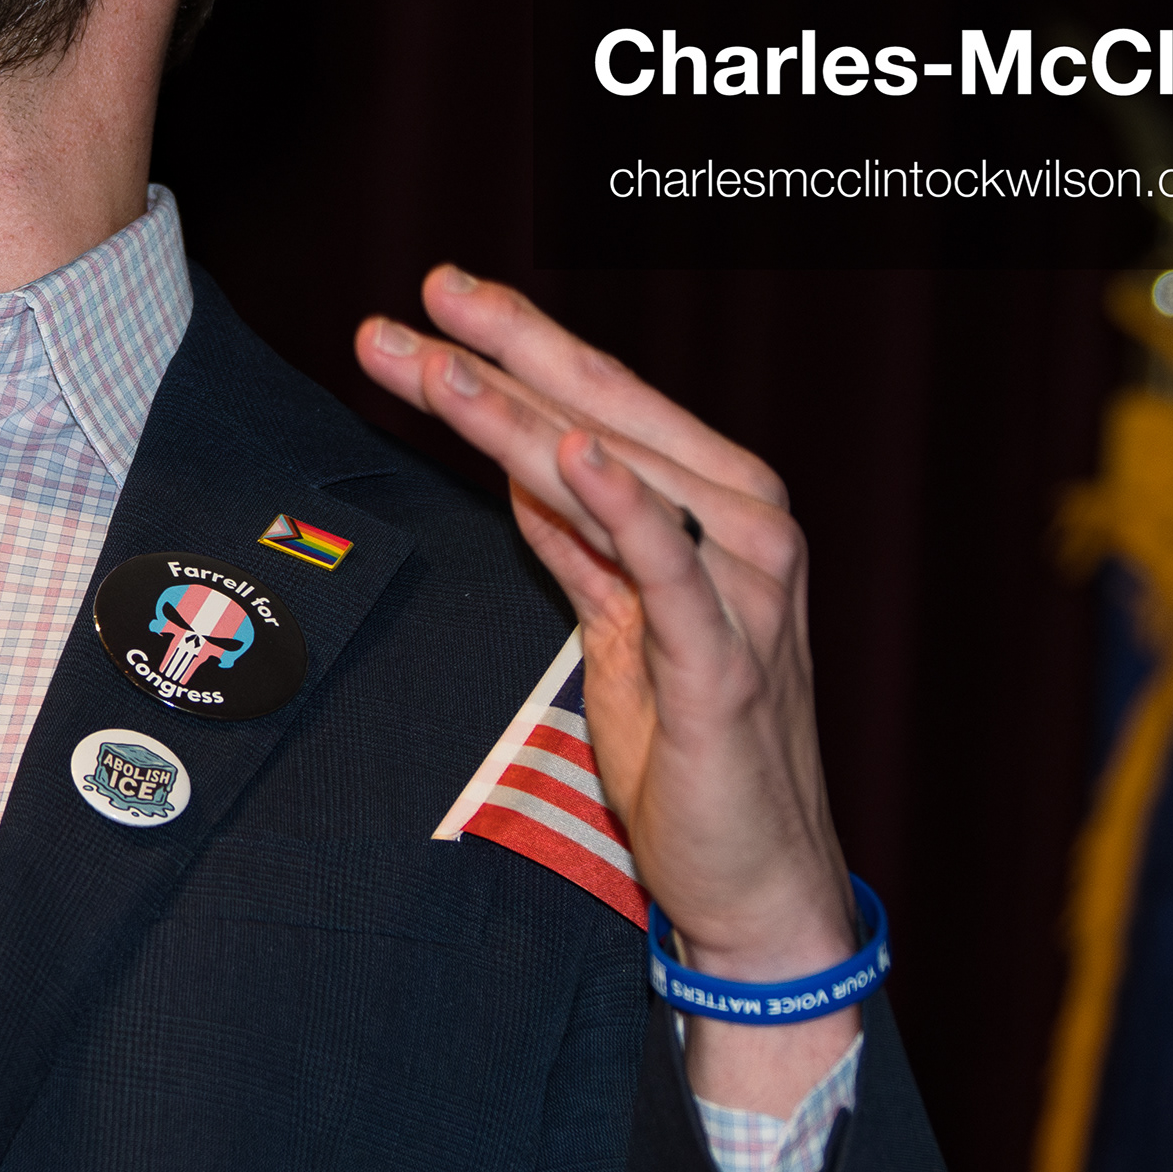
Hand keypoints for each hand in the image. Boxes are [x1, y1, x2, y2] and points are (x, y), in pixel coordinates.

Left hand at [357, 266, 860, 1111]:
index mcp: (717, 506)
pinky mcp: (725, 663)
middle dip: (500, 353)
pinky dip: (624, 505)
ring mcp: (742, 592)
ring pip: (618, 476)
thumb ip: (578, 534)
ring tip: (442, 363)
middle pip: (602, 416)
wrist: (757, 875)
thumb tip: (518, 451)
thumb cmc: (689, 745)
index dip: (517, 339)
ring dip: (523, 414)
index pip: (602, 399)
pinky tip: (573, 453)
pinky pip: (669, 568)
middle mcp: (743, 528)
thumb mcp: (618, 620)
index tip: (434, 296)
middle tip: (415, 304)